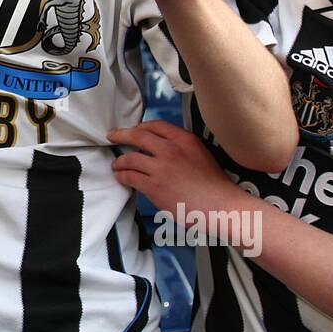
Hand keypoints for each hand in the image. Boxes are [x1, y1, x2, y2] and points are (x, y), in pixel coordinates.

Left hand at [108, 120, 242, 218]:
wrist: (220, 205)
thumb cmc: (214, 184)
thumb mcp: (201, 154)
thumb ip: (182, 147)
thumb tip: (163, 147)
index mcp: (184, 139)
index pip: (156, 125)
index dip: (141, 126)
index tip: (134, 129)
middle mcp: (170, 150)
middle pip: (138, 136)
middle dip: (121, 135)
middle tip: (112, 136)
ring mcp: (160, 168)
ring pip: (130, 158)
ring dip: (119, 161)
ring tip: (116, 164)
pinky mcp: (153, 186)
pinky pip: (130, 177)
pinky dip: (122, 176)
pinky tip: (121, 177)